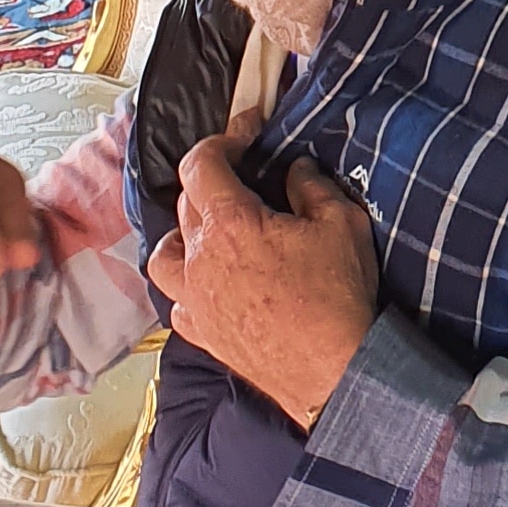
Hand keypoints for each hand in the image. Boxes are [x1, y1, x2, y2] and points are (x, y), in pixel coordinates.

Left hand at [146, 142, 378, 427]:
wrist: (334, 372)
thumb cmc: (338, 298)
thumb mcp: (342, 224)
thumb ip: (312, 186)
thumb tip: (295, 170)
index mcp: (230, 223)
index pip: (201, 163)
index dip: (222, 140)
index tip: (245, 135)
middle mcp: (200, 259)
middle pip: (186, 203)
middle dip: (213, 182)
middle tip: (247, 180)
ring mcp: (195, 299)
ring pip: (165, 252)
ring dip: (184, 234)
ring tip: (213, 233)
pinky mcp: (202, 333)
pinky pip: (177, 299)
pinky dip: (188, 284)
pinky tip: (212, 283)